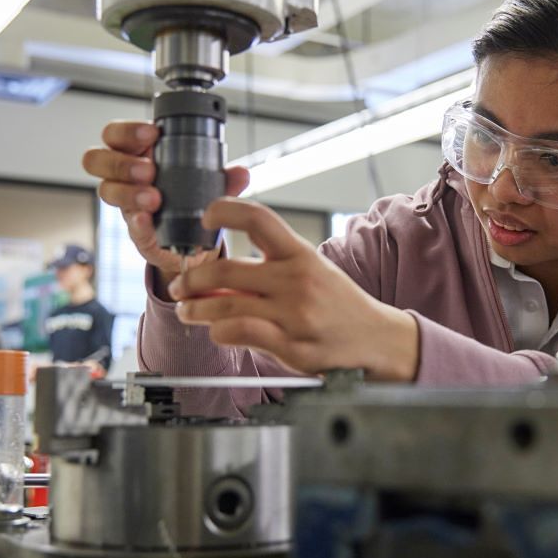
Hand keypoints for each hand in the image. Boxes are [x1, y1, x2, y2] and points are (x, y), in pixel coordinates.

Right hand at [83, 121, 249, 288]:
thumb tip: (241, 172)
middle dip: (121, 162)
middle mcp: (123, 176)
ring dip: (128, 192)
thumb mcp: (208, 182)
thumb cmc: (191, 198)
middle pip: (97, 159)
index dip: (127, 131)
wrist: (194, 239)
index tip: (152, 133)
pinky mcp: (136, 231)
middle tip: (148, 170)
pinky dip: (138, 222)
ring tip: (153, 198)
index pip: (115, 134)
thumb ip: (223, 177)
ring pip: (105, 190)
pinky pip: (128, 225)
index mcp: (138, 153)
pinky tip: (148, 219)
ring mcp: (125, 204)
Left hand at [166, 198, 419, 380]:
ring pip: (226, 304)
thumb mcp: (311, 271)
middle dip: (192, 278)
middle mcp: (297, 280)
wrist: (377, 339)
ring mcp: (295, 314)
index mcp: (301, 254)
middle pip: (227, 268)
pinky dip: (219, 331)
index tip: (205, 218)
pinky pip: (241, 333)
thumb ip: (269, 267)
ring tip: (187, 310)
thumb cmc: (339, 304)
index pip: (257, 218)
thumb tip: (218, 271)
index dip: (224, 211)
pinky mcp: (293, 346)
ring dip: (196, 307)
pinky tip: (215, 331)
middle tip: (180, 285)